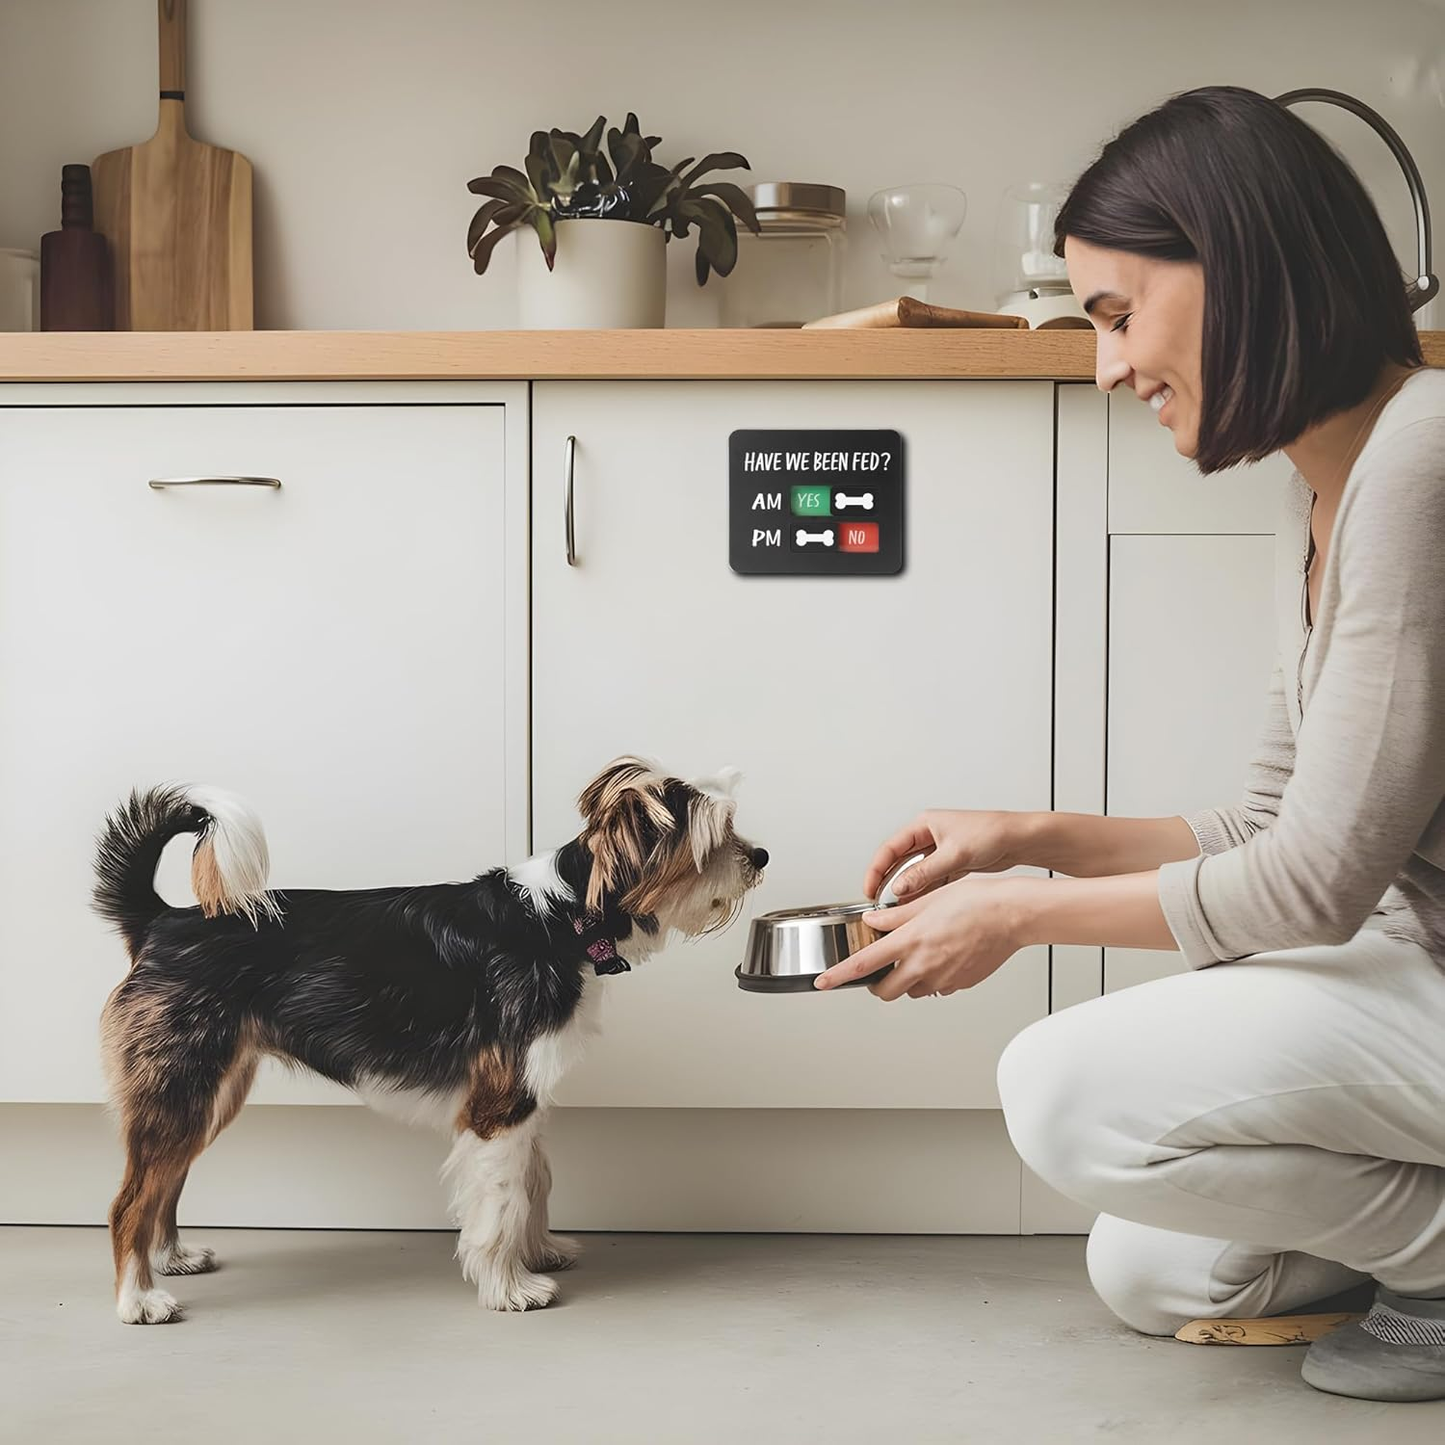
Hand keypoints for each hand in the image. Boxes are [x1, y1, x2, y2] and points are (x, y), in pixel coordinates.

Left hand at [815, 876, 1033, 1000]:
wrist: (1011, 915)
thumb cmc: (975, 902)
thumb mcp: (926, 901)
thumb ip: (894, 916)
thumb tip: (872, 921)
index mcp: (910, 942)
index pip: (862, 965)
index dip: (838, 977)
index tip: (823, 983)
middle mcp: (923, 965)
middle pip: (885, 991)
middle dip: (877, 983)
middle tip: (879, 969)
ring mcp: (943, 979)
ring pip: (912, 990)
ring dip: (906, 979)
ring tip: (918, 954)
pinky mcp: (960, 984)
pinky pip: (937, 987)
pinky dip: (932, 977)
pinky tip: (942, 956)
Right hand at [863, 809, 1028, 902]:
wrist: (1020, 839)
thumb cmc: (991, 833)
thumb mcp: (954, 854)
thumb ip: (924, 873)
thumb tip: (899, 887)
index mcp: (924, 824)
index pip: (890, 848)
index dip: (876, 870)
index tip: (869, 889)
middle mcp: (929, 836)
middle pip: (899, 861)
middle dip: (888, 882)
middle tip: (878, 902)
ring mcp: (940, 851)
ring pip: (914, 873)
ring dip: (907, 890)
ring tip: (898, 909)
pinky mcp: (951, 864)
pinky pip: (930, 880)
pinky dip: (923, 893)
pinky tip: (918, 907)